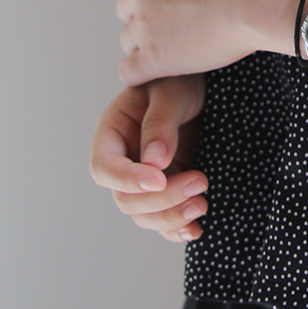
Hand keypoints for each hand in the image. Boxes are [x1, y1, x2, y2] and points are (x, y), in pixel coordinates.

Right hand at [90, 76, 207, 237]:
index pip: (104, 168)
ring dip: (171, 217)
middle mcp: (125, 162)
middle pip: (126, 200)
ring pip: (144, 216)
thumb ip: (159, 123)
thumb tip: (155, 162)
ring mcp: (146, 180)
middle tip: (199, 181)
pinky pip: (163, 221)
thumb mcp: (170, 92)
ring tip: (202, 203)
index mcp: (112, 134)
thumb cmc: (179, 78)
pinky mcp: (169, 191)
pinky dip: (177, 229)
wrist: (202, 85)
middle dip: (161, 200)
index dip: (127, 180)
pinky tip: (196, 229)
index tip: (159, 180)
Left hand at [115, 0, 307, 79]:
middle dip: (148, 21)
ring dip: (149, 47)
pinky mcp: (152, 56)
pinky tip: (165, 73)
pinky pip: (129, 72)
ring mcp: (143, 24)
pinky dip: (143, 74)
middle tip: (180, 29)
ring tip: (181, 51)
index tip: (178, 6)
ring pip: (128, 42)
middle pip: (127, 12)